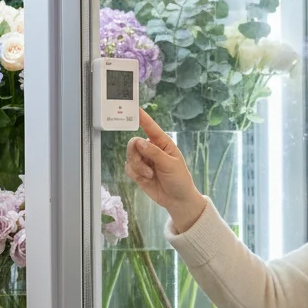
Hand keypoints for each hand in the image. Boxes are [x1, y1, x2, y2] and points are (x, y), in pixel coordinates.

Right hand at [125, 109, 205, 232]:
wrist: (177, 200)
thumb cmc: (180, 180)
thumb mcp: (171, 164)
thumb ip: (154, 153)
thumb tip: (139, 142)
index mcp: (162, 143)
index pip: (150, 127)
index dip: (141, 117)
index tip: (133, 108)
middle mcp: (151, 149)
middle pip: (133, 143)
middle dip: (136, 155)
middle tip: (146, 167)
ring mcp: (144, 160)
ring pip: (129, 156)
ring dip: (138, 167)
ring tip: (150, 175)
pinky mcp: (138, 171)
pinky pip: (128, 168)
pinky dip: (135, 174)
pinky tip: (146, 179)